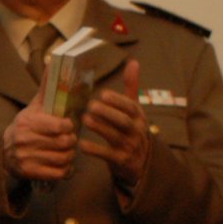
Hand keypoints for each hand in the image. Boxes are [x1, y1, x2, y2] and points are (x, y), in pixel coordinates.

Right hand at [2, 79, 78, 181]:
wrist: (4, 153)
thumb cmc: (25, 127)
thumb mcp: (33, 108)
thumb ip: (46, 88)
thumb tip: (51, 61)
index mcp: (28, 122)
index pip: (60, 126)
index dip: (69, 126)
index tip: (67, 126)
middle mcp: (25, 140)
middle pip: (65, 143)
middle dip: (71, 141)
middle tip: (69, 140)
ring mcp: (26, 157)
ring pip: (64, 158)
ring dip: (70, 156)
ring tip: (66, 151)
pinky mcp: (30, 172)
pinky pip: (59, 174)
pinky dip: (65, 170)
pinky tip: (62, 164)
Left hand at [81, 58, 151, 188]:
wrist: (141, 161)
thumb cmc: (132, 128)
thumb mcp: (134, 109)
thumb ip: (132, 87)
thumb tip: (133, 61)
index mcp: (139, 116)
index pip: (131, 107)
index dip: (118, 100)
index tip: (102, 94)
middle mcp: (136, 130)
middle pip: (124, 121)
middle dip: (108, 113)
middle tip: (90, 105)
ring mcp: (129, 146)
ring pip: (115, 136)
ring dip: (99, 128)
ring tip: (84, 119)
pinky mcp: (121, 161)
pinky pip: (107, 155)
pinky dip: (95, 149)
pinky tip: (81, 144)